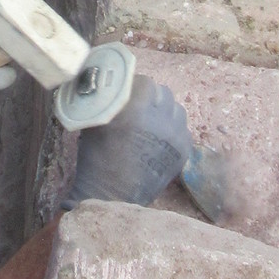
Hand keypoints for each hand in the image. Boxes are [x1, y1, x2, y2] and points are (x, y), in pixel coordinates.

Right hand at [65, 76, 192, 207]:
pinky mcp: (184, 152)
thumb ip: (108, 101)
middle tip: (140, 105)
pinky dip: (173, 129)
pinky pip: (184, 129)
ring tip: (153, 120)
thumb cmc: (96, 158)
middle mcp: (161, 120)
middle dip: (152, 96)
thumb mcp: (95, 123)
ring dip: (165, 110)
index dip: (136, 85)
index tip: (128, 92)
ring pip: (177, 109)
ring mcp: (176, 137)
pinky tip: (161, 138)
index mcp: (137, 110)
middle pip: (164, 93)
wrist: (112, 195)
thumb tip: (113, 86)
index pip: (146, 82)